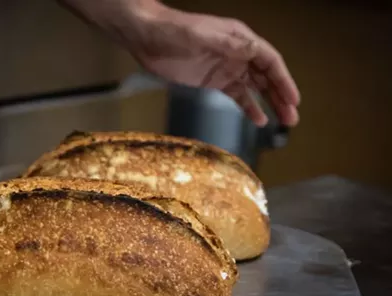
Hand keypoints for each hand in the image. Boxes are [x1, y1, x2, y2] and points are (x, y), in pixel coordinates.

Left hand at [58, 0, 299, 126]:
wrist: (146, 36)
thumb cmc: (173, 30)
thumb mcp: (203, 35)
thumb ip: (229, 44)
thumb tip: (254, 51)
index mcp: (239, 39)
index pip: (269, 61)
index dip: (283, 80)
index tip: (293, 99)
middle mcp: (237, 53)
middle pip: (266, 76)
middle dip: (281, 95)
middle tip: (292, 117)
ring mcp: (225, 67)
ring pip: (254, 87)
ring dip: (269, 103)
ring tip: (283, 121)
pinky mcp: (212, 80)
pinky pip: (236, 95)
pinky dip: (249, 106)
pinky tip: (258, 119)